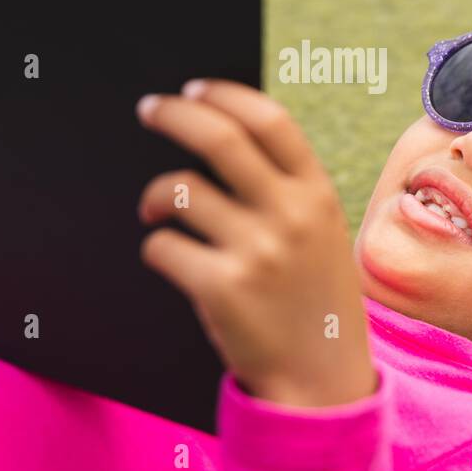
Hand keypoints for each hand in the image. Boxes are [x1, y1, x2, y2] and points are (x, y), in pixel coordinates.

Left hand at [136, 80, 377, 408]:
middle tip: (148, 109)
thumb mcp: (323, 233)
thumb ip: (287, 189)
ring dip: (155, 195)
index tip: (194, 88)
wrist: (322, 382)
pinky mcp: (221, 289)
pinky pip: (163, 247)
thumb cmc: (314, 300)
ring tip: (154, 209)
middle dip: (173, 114)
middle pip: (219, 138)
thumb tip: (222, 133)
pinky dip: (157, 247)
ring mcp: (256, 252)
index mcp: (317, 194)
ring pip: (180, 190)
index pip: (269, 120)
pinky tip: (170, 259)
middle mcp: (290, 215)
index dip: (225, 96)